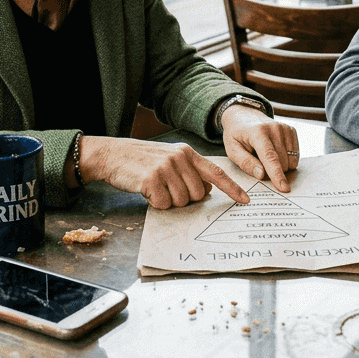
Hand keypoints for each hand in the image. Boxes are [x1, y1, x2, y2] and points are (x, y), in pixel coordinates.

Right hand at [78, 137, 247, 208]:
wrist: (112, 154)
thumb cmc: (141, 160)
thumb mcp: (169, 158)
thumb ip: (189, 170)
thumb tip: (205, 190)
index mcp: (187, 153)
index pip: (216, 172)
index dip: (232, 188)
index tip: (246, 200)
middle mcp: (180, 158)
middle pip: (198, 194)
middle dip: (184, 198)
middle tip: (166, 189)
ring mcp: (166, 167)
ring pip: (182, 201)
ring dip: (168, 201)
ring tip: (155, 187)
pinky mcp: (152, 179)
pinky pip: (164, 204)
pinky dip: (155, 203)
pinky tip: (146, 190)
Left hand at [221, 105, 298, 191]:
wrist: (244, 116)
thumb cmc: (236, 135)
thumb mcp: (232, 150)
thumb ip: (246, 163)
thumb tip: (261, 175)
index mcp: (257, 132)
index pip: (270, 157)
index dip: (277, 175)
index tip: (283, 188)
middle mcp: (274, 128)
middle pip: (281, 162)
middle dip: (272, 171)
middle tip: (258, 164)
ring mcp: (285, 128)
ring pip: (290, 160)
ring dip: (280, 166)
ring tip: (265, 156)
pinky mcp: (291, 130)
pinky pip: (295, 155)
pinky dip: (286, 160)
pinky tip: (275, 153)